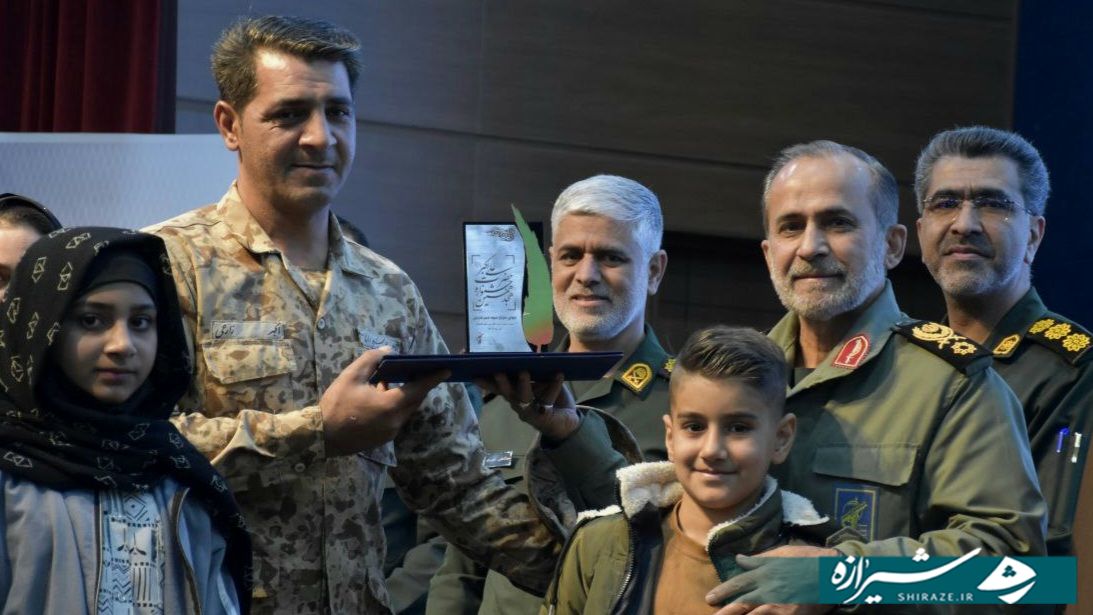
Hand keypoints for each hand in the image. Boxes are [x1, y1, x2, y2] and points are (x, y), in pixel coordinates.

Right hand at [320, 346, 448, 455]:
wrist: (321, 436)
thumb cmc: (336, 404)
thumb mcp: (351, 376)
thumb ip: (371, 360)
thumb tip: (388, 351)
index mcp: (390, 405)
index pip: (418, 389)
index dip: (432, 378)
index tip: (447, 370)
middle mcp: (395, 421)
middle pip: (414, 401)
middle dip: (418, 386)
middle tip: (418, 371)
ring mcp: (390, 432)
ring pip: (405, 410)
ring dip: (404, 396)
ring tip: (394, 381)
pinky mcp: (384, 439)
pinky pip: (396, 419)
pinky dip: (395, 406)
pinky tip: (381, 397)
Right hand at [477, 371, 579, 441]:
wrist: (567, 420)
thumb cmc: (550, 395)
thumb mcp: (541, 379)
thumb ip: (534, 368)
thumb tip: (530, 344)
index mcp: (513, 391)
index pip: (496, 385)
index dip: (485, 380)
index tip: (474, 372)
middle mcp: (517, 402)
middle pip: (506, 392)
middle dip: (501, 382)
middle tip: (497, 372)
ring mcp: (528, 411)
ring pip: (522, 397)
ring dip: (522, 384)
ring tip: (523, 372)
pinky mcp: (541, 417)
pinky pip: (547, 400)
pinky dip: (553, 386)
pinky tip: (559, 374)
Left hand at [707, 545, 837, 614]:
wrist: (833, 572)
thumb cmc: (808, 559)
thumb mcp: (781, 553)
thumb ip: (759, 559)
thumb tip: (739, 559)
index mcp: (764, 572)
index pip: (738, 584)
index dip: (723, 592)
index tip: (709, 598)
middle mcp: (768, 589)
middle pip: (741, 604)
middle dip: (725, 612)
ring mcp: (778, 604)